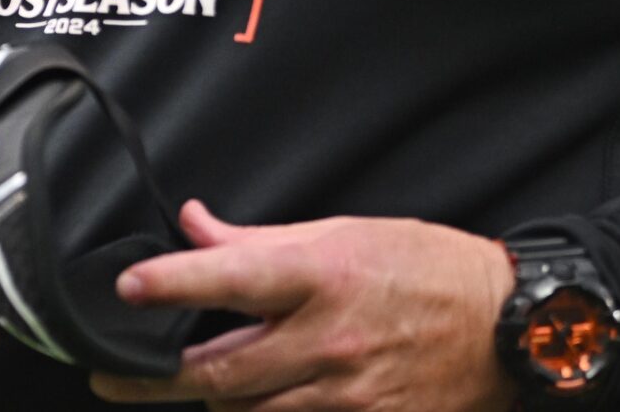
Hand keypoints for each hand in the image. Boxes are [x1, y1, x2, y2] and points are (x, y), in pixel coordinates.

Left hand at [89, 201, 515, 410]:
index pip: (230, 278)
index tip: (126, 287)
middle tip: (112, 375)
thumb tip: (194, 226)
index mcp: (322, 277)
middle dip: (155, 376)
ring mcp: (349, 397)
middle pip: (220, 372)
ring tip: (189, 385)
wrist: (507, 329)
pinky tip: (250, 406)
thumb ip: (260, 241)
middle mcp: (329, 341)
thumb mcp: (343, 233)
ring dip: (212, 402)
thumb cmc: (425, 269)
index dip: (172, 283)